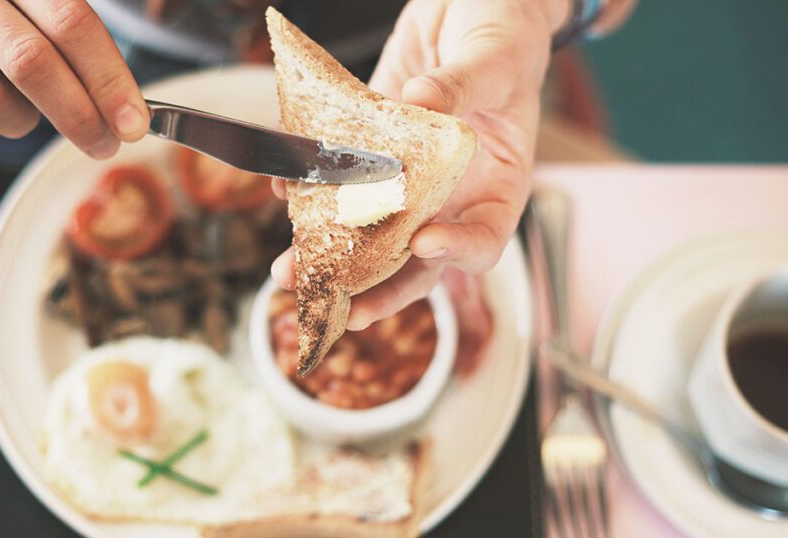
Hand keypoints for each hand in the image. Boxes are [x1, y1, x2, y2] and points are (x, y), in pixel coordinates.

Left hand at [273, 0, 567, 328]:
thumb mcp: (495, 57)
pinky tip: (283, 190)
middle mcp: (451, 193)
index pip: (483, 240)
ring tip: (288, 270)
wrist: (468, 5)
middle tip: (332, 303)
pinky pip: (342, 180)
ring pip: (370, 231)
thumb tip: (422, 107)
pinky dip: (310, 190)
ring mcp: (408, 178)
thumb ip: (462, 86)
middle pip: (415, 259)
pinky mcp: (372, 151)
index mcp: (497, 184)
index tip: (424, 243)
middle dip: (373, 285)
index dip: (456, 251)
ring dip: (328, 254)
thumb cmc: (504, 33)